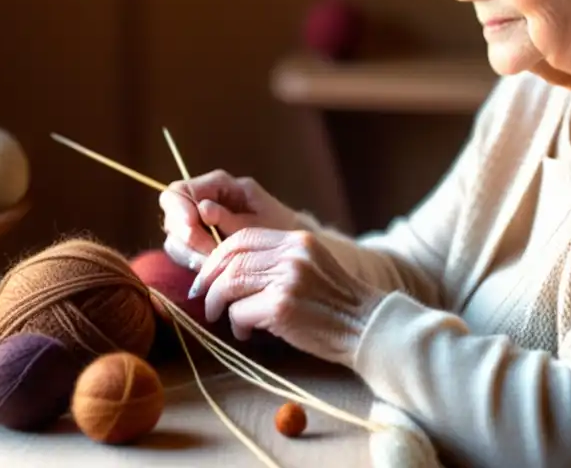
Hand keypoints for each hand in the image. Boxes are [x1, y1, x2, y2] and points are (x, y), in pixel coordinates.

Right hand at [160, 170, 298, 271]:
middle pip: (172, 216)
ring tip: (215, 265)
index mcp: (219, 185)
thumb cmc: (280, 229)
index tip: (190, 228)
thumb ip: (230, 218)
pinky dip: (194, 263)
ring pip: (175, 238)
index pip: (180, 191)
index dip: (179, 209)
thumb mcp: (260, 223)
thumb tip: (202, 208)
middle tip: (209, 255)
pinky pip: (185, 253)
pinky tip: (212, 271)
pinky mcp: (199, 244)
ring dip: (190, 254)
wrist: (292, 247)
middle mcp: (203, 200)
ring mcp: (198, 223)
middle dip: (187, 238)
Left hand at [188, 228, 384, 366]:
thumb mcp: (311, 267)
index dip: (217, 257)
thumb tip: (230, 271)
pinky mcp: (282, 306)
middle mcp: (291, 254)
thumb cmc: (336, 304)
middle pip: (231, 259)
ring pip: (229, 284)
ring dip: (219, 304)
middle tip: (204, 299)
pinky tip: (247, 332)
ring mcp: (287, 279)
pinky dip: (237, 325)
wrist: (366, 327)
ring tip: (224, 318)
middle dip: (210, 281)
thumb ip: (278, 261)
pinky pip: (240, 312)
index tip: (208, 276)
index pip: (242, 237)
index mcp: (296, 240)